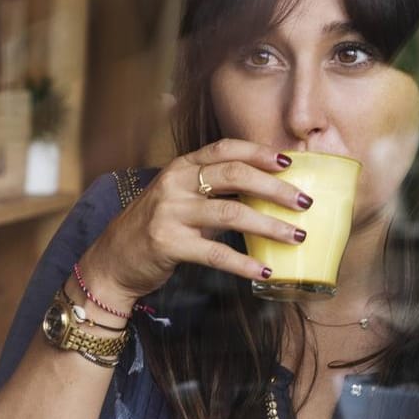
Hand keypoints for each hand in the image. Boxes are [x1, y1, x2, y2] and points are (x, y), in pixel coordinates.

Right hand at [79, 139, 308, 305]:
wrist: (113, 260)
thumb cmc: (155, 227)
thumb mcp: (180, 198)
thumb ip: (214, 191)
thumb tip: (267, 192)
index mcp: (181, 167)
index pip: (225, 149)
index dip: (259, 153)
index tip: (290, 163)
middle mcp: (175, 184)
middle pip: (234, 176)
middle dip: (275, 188)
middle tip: (305, 202)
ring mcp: (170, 214)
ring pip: (231, 213)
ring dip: (270, 225)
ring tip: (297, 236)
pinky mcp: (169, 245)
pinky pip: (216, 253)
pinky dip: (245, 263)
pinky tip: (265, 269)